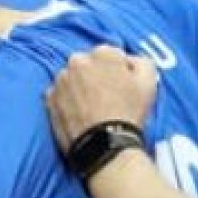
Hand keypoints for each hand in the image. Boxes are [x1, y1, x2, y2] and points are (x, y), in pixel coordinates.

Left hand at [45, 46, 159, 147]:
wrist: (105, 144)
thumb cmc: (129, 112)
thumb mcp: (148, 83)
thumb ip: (141, 62)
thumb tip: (129, 60)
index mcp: (103, 53)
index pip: (112, 55)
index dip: (119, 71)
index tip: (122, 86)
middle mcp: (77, 61)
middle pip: (89, 64)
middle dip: (96, 75)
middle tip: (106, 96)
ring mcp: (60, 80)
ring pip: (72, 78)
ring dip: (79, 86)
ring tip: (91, 107)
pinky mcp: (49, 98)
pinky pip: (59, 94)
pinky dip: (66, 99)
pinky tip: (78, 113)